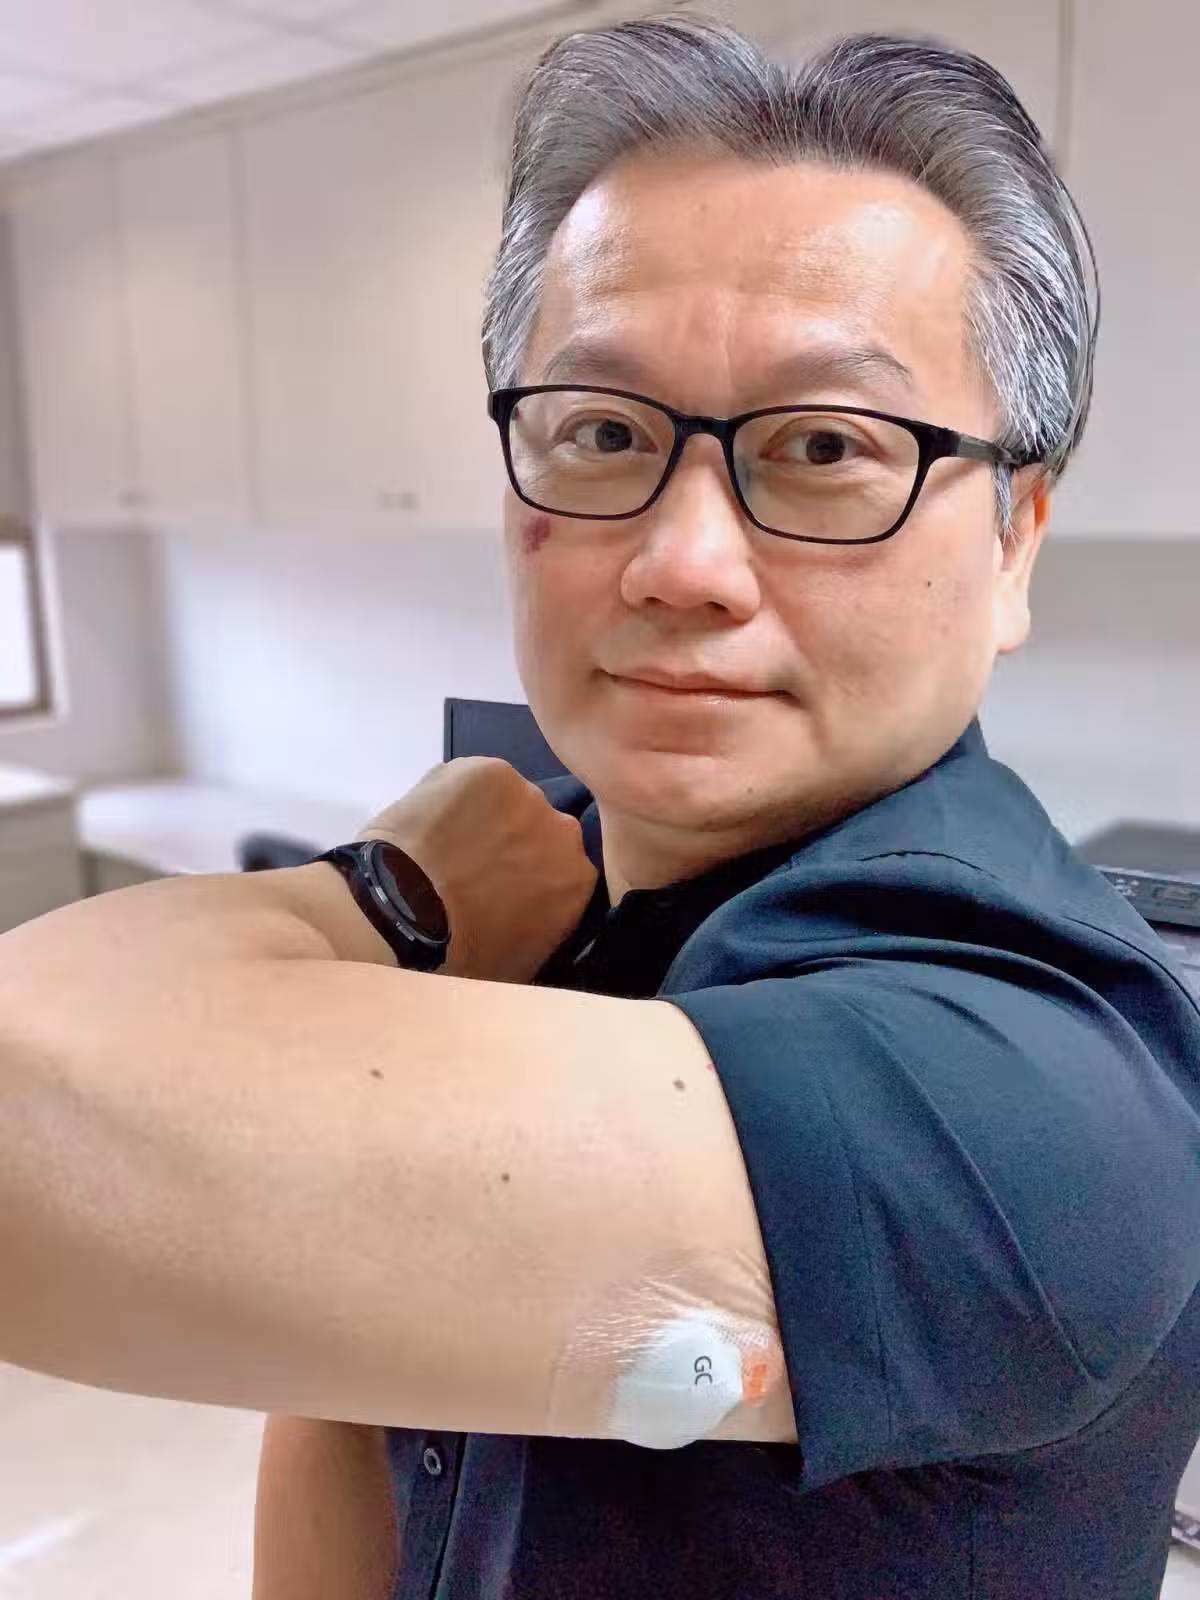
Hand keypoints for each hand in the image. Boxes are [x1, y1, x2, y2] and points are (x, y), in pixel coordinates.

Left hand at [356, 759, 597, 982]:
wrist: (406, 912)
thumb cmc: (461, 951)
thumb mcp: (520, 962)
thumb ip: (542, 928)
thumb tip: (532, 923)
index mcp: (578, 879)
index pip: (562, 869)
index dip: (532, 876)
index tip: (505, 887)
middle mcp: (564, 832)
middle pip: (541, 830)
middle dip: (516, 843)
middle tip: (475, 865)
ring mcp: (527, 796)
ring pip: (509, 801)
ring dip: (486, 817)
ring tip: (447, 842)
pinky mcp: (490, 770)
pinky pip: (475, 780)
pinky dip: (456, 795)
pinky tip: (431, 821)